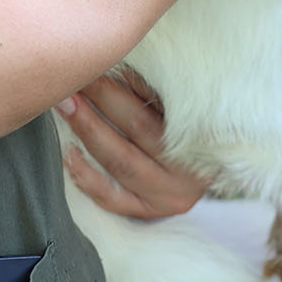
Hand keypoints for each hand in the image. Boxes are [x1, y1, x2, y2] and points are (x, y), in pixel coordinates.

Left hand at [57, 72, 203, 219]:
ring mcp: (170, 196)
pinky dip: (88, 177)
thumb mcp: (182, 109)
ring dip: (88, 133)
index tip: (89, 71)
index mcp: (199, 138)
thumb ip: (153, 92)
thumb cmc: (192, 131)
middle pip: (135, 131)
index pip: (150, 108)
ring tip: (66, 109)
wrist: (215, 171)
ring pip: (121, 164)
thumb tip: (113, 70)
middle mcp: (188, 170)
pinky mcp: (151, 212)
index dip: (114, 90)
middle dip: (98, 104)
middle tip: (71, 85)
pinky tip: (69, 155)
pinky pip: (113, 199)